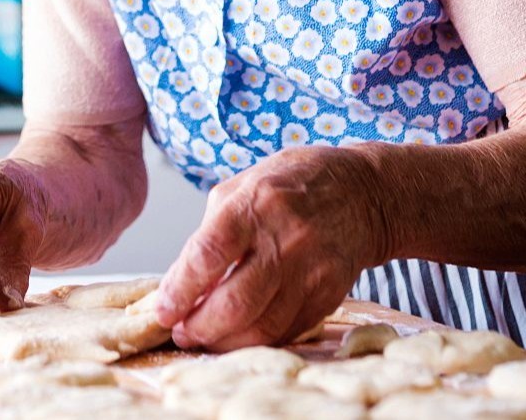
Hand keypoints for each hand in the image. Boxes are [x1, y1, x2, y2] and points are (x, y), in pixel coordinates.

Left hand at [154, 146, 389, 349]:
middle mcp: (285, 239)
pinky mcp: (330, 294)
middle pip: (236, 303)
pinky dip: (257, 339)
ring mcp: (312, 270)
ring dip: (225, 341)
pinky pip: (288, 331)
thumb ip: (210, 235)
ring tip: (204, 337)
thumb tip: (182, 286)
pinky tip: (240, 334)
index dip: (180, 290)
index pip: (208, 254)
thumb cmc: (291, 184)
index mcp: (255, 204)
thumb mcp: (241, 188)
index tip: (163, 311)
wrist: (362, 193)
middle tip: (180, 331)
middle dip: (199, 327)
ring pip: (262, 327)